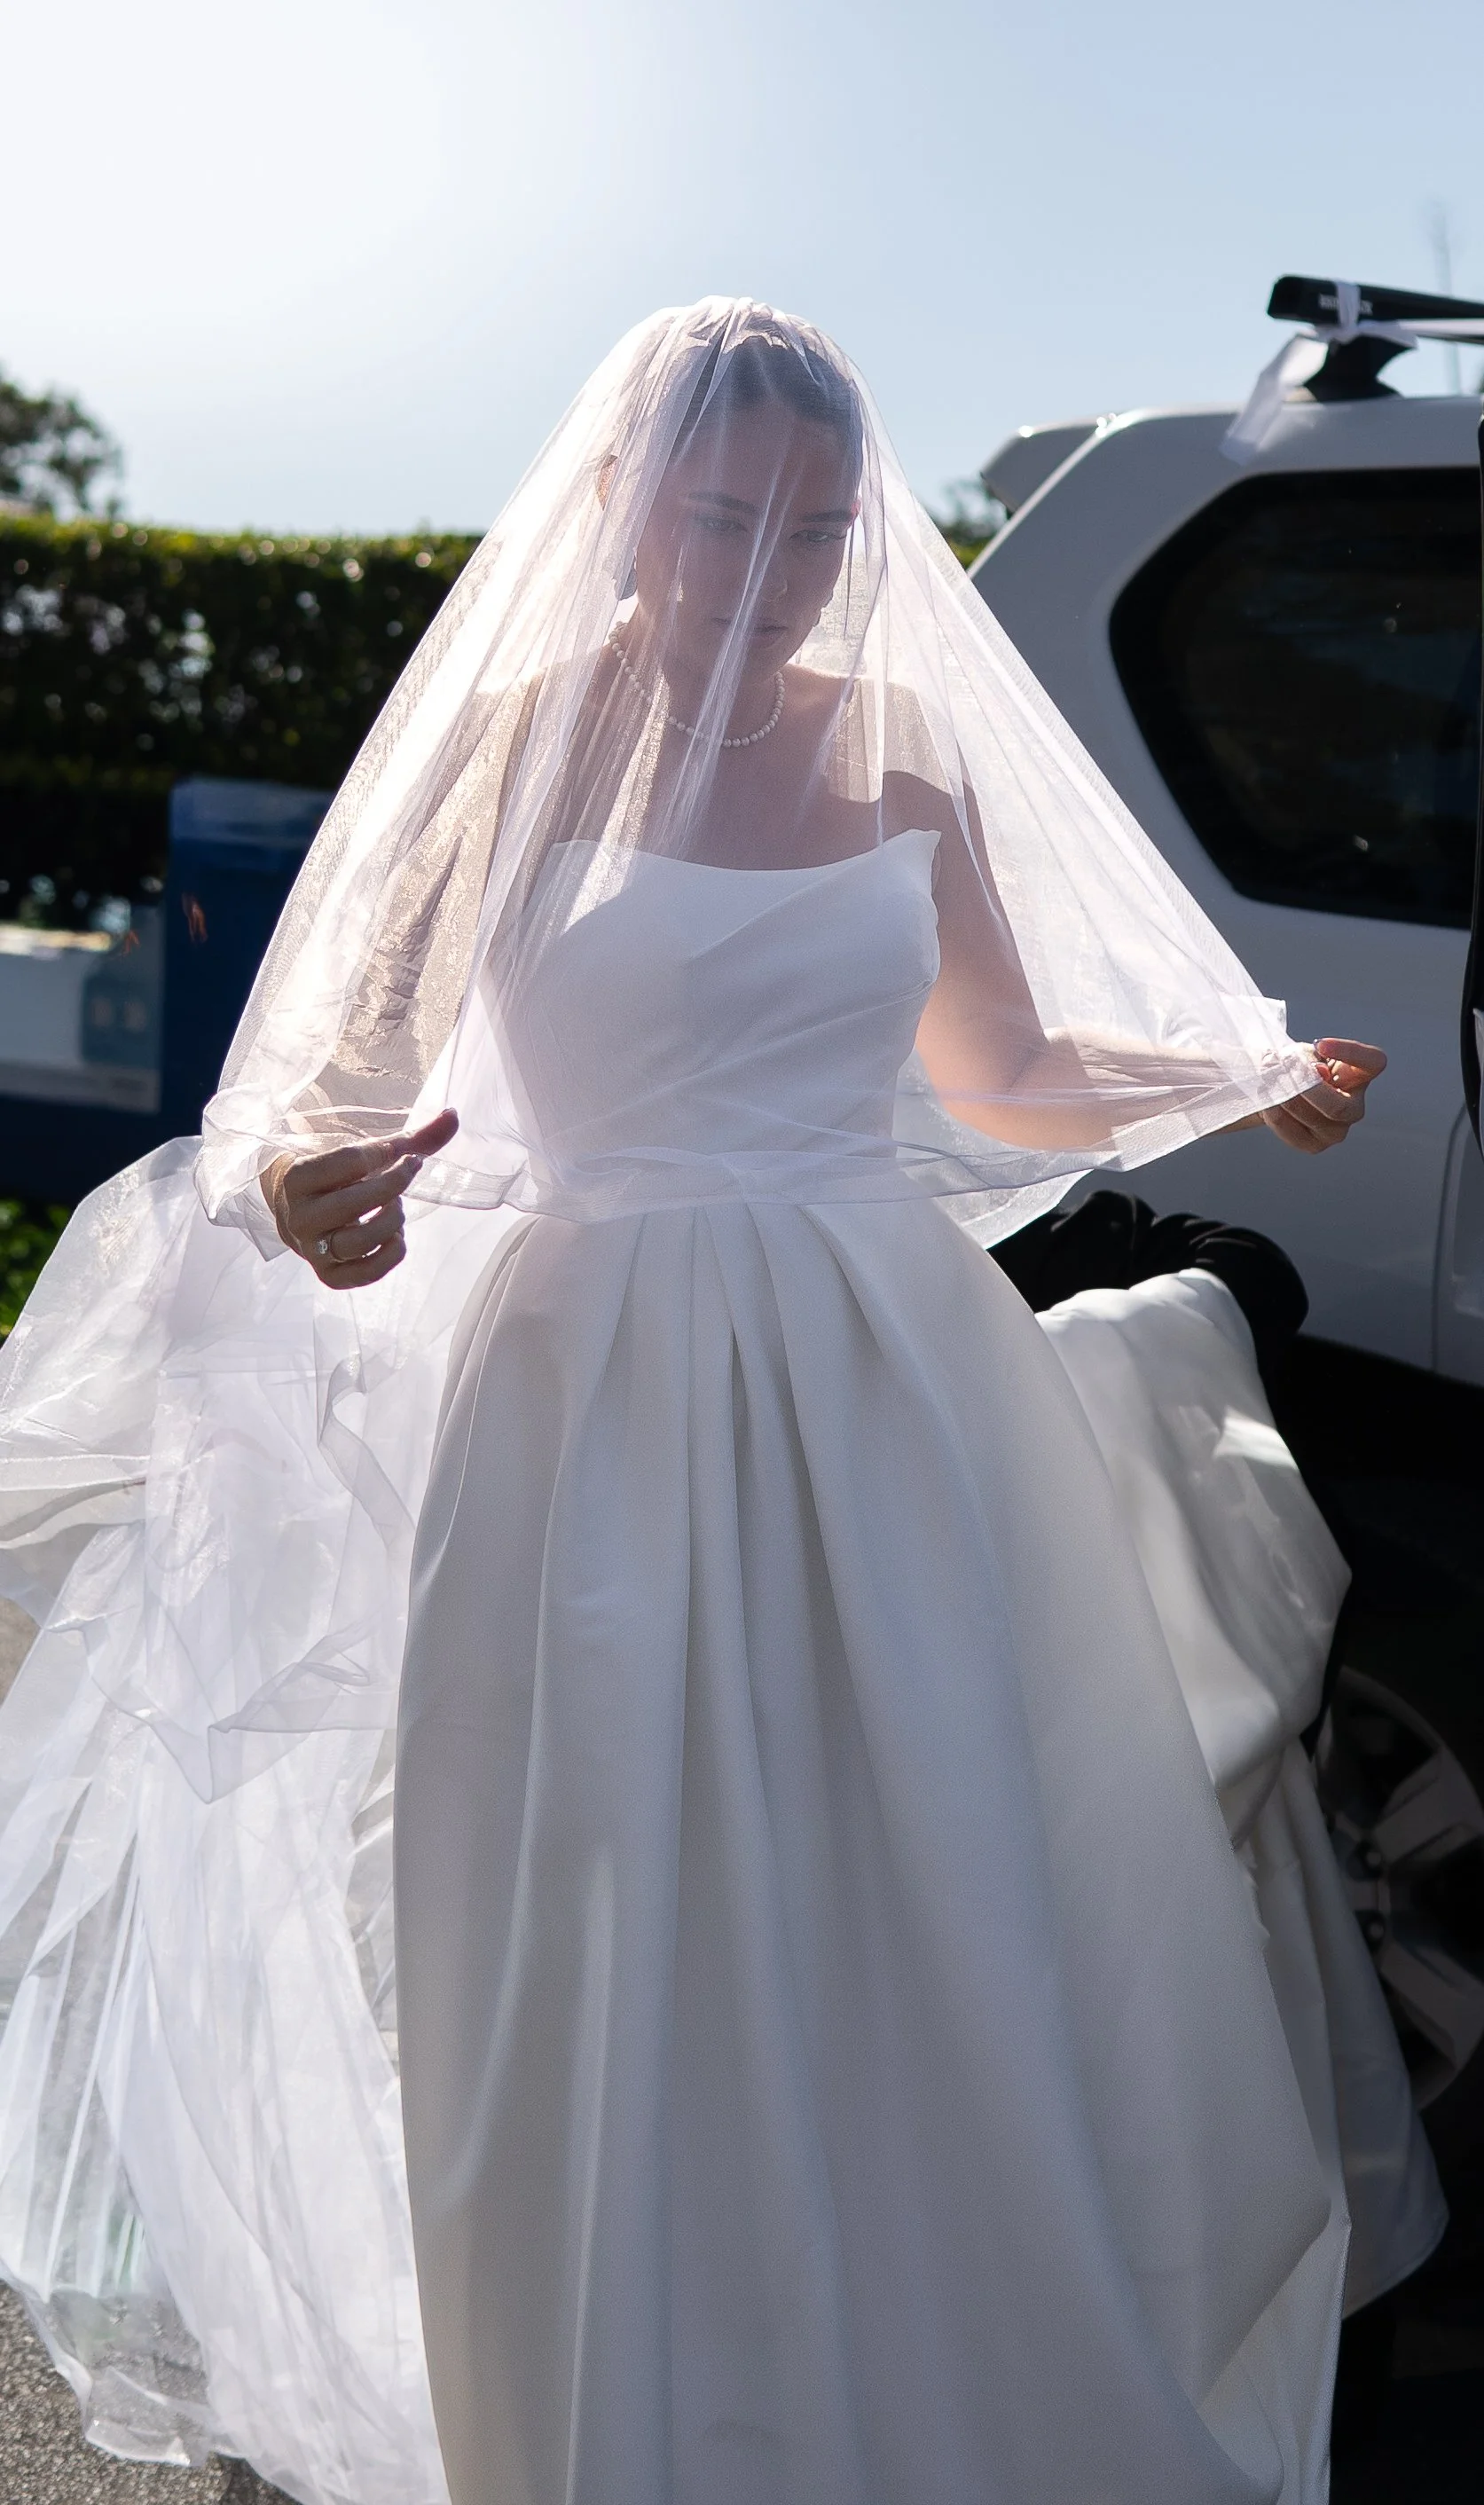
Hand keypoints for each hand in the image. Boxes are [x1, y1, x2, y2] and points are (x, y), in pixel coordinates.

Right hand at [263, 1108, 459, 1288]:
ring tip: (395, 1207)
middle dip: (393, 1186)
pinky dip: (392, 1255)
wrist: (297, 1212)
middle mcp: (299, 1217)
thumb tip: (454, 1116)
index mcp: (298, 1178)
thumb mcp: (364, 1155)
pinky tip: (396, 1237)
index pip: (349, 1161)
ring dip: (392, 1221)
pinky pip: (366, 1272)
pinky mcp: (329, 1275)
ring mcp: (312, 1250)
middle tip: (403, 1175)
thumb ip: (410, 1138)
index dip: (384, 1154)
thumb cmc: (337, 1177)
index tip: (393, 1153)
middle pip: (354, 1204)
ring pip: (361, 1241)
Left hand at [1261, 1038, 1385, 1154]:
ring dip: (1286, 1098)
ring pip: (1313, 1118)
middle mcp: (1354, 1106)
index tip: (1321, 1044)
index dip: (1350, 1052)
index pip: (1374, 1062)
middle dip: (1307, 1089)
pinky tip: (1269, 1104)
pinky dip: (1277, 1116)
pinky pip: (1294, 1132)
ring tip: (1268, 1082)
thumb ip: (1307, 1059)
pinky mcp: (1315, 1145)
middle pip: (1339, 1105)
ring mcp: (1337, 1129)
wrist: (1276, 1091)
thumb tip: (1310, 1073)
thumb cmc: (1297, 1067)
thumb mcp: (1302, 1054)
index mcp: (1359, 1075)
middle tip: (1282, 1072)